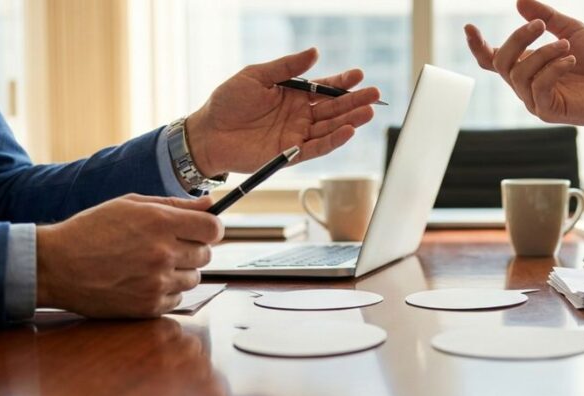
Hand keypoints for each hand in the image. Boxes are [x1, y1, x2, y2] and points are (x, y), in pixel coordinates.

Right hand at [36, 194, 223, 317]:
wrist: (56, 265)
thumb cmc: (92, 230)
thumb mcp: (131, 205)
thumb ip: (175, 204)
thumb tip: (210, 203)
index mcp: (160, 222)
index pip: (213, 229)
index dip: (210, 228)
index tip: (202, 230)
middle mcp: (163, 253)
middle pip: (206, 254)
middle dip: (193, 248)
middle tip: (168, 246)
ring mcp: (157, 282)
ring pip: (194, 278)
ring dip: (181, 271)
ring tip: (152, 264)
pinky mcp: (148, 306)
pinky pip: (178, 298)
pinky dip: (167, 291)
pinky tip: (144, 281)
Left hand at [185, 47, 380, 176]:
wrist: (208, 133)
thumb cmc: (227, 102)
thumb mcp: (256, 75)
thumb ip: (286, 67)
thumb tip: (314, 53)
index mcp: (293, 95)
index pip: (324, 88)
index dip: (342, 83)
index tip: (359, 76)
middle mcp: (299, 115)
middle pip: (333, 109)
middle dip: (355, 101)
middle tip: (375, 94)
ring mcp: (297, 135)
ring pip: (330, 128)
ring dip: (350, 121)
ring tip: (368, 112)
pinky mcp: (290, 154)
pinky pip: (316, 147)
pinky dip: (333, 141)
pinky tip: (348, 132)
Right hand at [465, 0, 583, 150]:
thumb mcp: (571, 30)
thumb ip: (546, 17)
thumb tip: (520, 2)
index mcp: (528, 66)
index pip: (493, 60)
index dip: (478, 46)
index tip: (469, 27)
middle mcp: (526, 85)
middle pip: (501, 63)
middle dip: (518, 39)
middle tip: (540, 25)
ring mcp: (535, 100)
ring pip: (520, 74)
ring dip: (543, 54)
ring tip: (567, 47)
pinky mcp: (548, 111)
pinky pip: (537, 88)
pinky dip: (553, 69)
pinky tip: (571, 61)